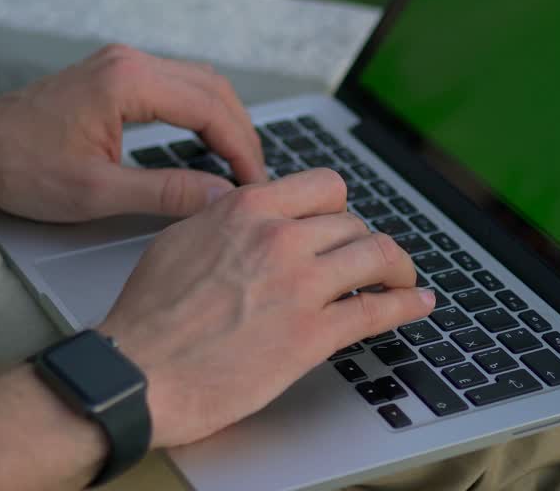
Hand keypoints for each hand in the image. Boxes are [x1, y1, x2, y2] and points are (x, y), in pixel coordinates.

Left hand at [0, 44, 266, 221]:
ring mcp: (121, 62)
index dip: (242, 151)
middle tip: (255, 181)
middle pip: (214, 89)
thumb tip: (220, 197)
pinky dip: (202, 112)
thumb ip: (165, 194)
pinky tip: (207, 144)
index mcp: (128, 82)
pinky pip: (177, 84)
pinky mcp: (114, 72)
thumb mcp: (97, 193)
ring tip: (238, 166)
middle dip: (242, 135)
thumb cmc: (22, 169)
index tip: (255, 187)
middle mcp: (129, 61)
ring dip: (225, 121)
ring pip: (199, 83)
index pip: (212, 110)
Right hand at [98, 168, 437, 447]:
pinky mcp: (313, 335)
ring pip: (377, 256)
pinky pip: (378, 310)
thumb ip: (224, 222)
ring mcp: (301, 285)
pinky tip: (418, 304)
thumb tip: (246, 217)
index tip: (343, 221)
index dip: (340, 206)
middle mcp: (279, 238)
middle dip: (364, 242)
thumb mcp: (180, 239)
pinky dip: (407, 305)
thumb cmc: (148, 316)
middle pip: (353, 223)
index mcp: (247, 210)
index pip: (324, 186)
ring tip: (403, 280)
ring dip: (397, 268)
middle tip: (368, 260)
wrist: (140, 372)